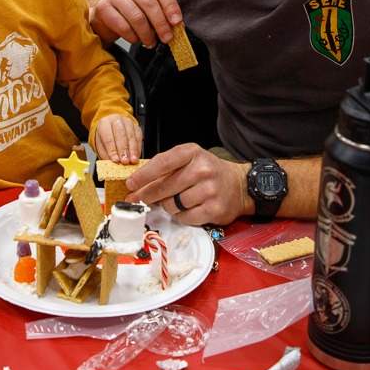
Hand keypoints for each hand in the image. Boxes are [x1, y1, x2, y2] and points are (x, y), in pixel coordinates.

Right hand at [92, 0, 182, 47]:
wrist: (107, 17)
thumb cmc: (133, 11)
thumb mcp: (150, 9)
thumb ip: (165, 15)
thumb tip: (178, 27)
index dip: (171, 7)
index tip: (177, 23)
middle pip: (149, 2)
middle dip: (161, 23)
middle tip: (167, 38)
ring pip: (136, 16)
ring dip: (147, 34)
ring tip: (151, 42)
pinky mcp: (103, 7)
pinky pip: (123, 26)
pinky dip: (133, 37)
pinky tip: (136, 39)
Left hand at [94, 114, 143, 164]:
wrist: (112, 127)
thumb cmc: (105, 136)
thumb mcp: (100, 145)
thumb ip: (105, 154)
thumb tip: (112, 164)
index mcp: (104, 124)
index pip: (108, 137)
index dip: (112, 149)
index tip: (115, 160)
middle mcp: (116, 121)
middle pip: (121, 135)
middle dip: (123, 150)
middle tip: (125, 161)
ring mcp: (128, 123)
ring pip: (131, 137)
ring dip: (132, 150)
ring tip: (132, 160)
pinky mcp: (137, 128)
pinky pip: (139, 138)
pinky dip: (138, 149)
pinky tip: (136, 156)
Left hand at [125, 143, 250, 225]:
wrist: (238, 185)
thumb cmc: (208, 172)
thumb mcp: (190, 160)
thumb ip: (167, 167)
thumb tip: (138, 183)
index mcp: (192, 153)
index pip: (162, 162)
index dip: (143, 175)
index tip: (130, 184)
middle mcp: (202, 169)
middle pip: (164, 187)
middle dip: (146, 195)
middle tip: (135, 199)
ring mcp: (209, 190)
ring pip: (172, 204)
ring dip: (168, 205)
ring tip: (175, 200)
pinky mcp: (214, 209)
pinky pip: (185, 217)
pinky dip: (181, 215)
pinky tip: (187, 209)